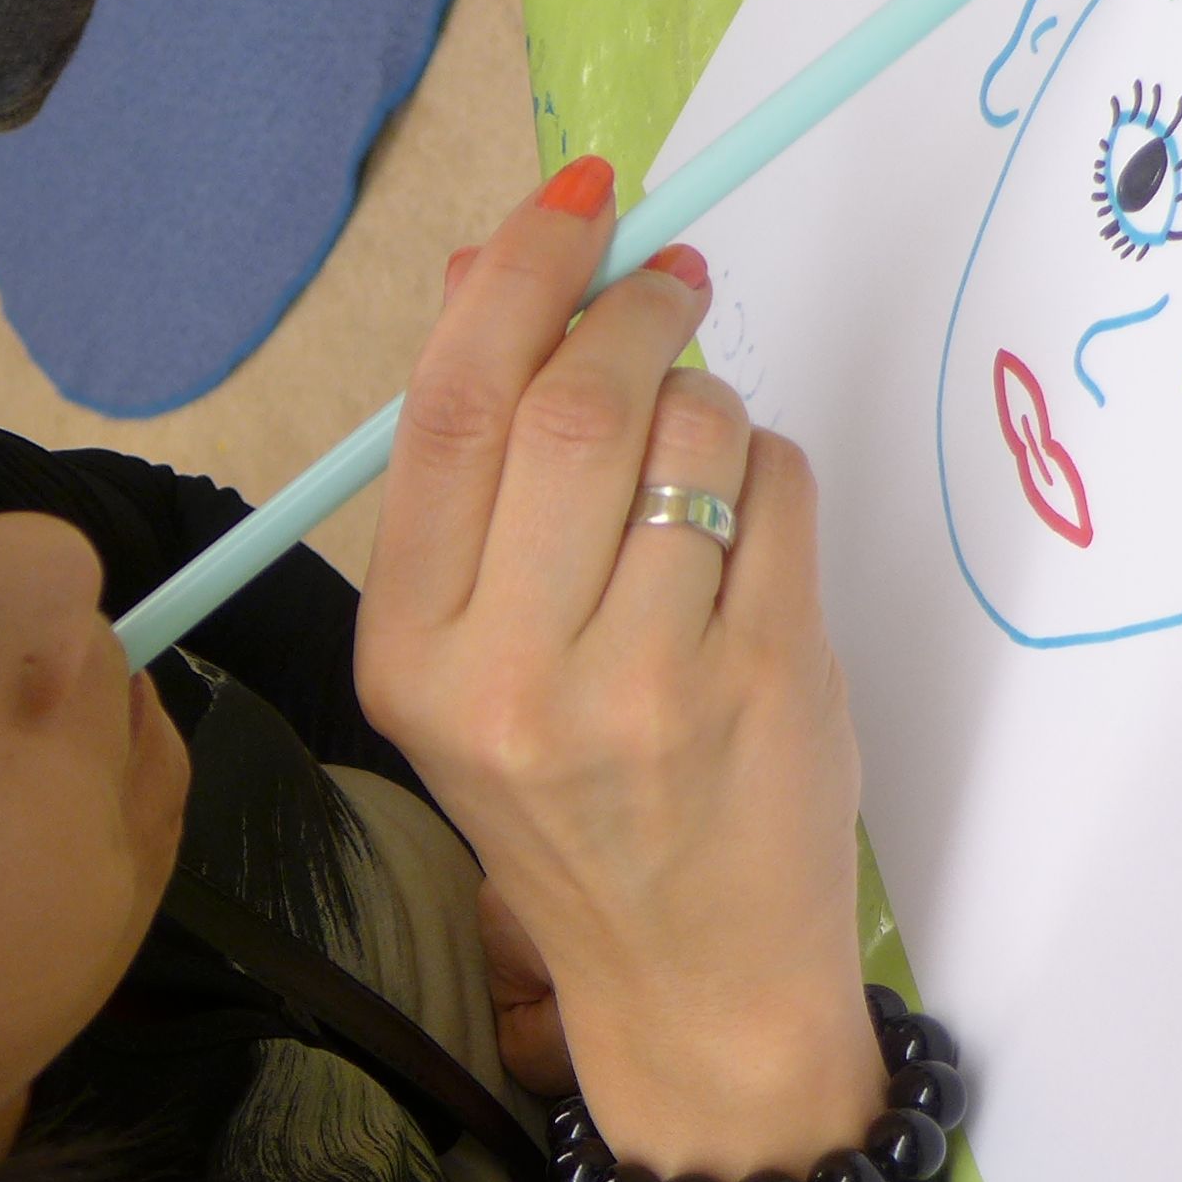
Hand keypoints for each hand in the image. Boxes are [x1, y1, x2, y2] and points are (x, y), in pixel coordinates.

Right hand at [356, 159, 883, 1181]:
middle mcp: (507, 676)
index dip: (514, 276)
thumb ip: (472, 471)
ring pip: (693, 434)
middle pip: (573, 402)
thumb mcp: (469, 654)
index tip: (574, 201)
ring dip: (707, 400)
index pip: (449, 411)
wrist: (685, 980)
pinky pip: (775, 491)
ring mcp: (642, 686)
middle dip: (631, 311)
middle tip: (663, 286)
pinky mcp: (764, 683)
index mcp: (406, 657)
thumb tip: (483, 263)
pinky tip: (743, 531)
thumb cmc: (571, 798)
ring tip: (696, 455)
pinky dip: (767, 470)